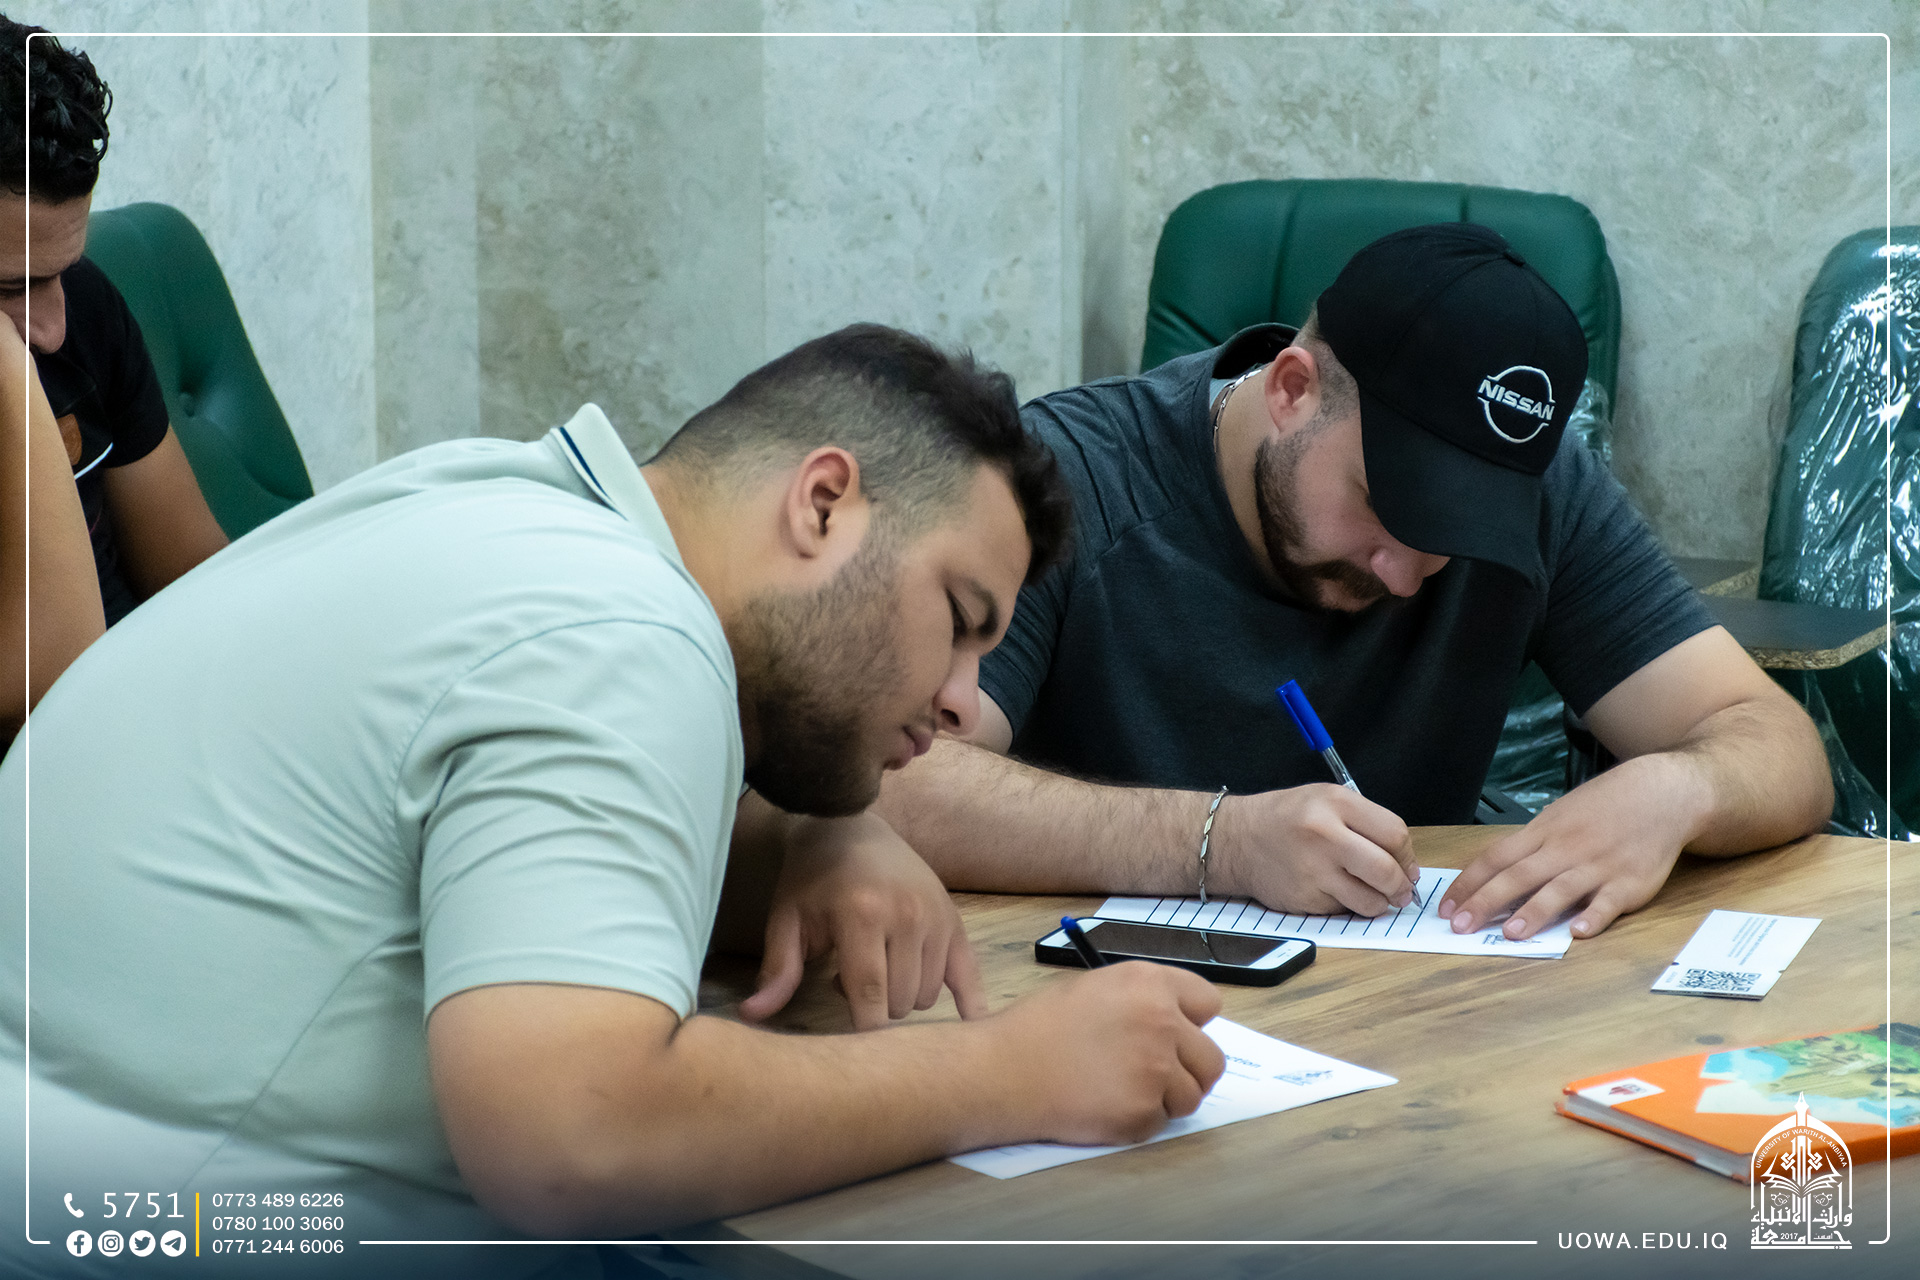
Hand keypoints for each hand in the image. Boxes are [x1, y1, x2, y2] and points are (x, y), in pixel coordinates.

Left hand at [738, 810, 986, 1030]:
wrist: (851, 824)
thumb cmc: (812, 876)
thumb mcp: (787, 918)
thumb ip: (779, 969)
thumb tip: (751, 1016)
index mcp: (863, 915)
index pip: (870, 995)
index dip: (862, 1034)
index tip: (850, 1058)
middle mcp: (908, 916)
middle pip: (899, 1002)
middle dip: (873, 1008)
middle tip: (848, 978)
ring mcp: (937, 918)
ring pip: (926, 996)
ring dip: (901, 998)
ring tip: (877, 968)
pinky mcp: (955, 920)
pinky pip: (970, 976)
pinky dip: (969, 1005)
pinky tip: (968, 1029)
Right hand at [990, 961, 1224, 1146]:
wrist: (1002, 1070)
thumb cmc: (1039, 1028)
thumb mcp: (1095, 988)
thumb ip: (1143, 1000)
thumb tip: (1176, 1024)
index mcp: (1149, 983)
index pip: (1209, 1004)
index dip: (1192, 1022)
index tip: (1177, 1035)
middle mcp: (1162, 1022)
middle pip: (1212, 1059)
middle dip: (1189, 1069)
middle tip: (1158, 1075)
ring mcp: (1156, 1070)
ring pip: (1192, 1096)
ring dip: (1167, 1099)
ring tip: (1123, 1090)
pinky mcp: (1144, 1112)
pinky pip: (1161, 1123)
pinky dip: (1139, 1121)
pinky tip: (1105, 1106)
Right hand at [1212, 785, 1418, 914]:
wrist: (1236, 840)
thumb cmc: (1286, 818)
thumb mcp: (1326, 799)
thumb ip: (1365, 822)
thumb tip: (1404, 863)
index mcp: (1335, 803)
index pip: (1394, 834)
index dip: (1407, 855)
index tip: (1405, 865)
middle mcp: (1324, 835)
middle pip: (1386, 870)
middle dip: (1401, 887)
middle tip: (1401, 891)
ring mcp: (1313, 870)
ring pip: (1369, 900)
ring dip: (1380, 903)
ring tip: (1374, 896)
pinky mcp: (1304, 898)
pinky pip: (1343, 911)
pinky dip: (1348, 907)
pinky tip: (1336, 893)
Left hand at [1441, 753, 1703, 939]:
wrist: (1662, 792)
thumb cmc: (1605, 807)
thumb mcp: (1559, 816)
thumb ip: (1531, 845)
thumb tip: (1493, 873)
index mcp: (1543, 833)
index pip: (1495, 858)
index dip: (1469, 883)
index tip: (1445, 908)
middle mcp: (1565, 849)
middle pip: (1518, 876)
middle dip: (1486, 902)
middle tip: (1459, 927)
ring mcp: (1598, 866)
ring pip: (1559, 890)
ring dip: (1534, 912)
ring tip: (1510, 934)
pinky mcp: (1630, 883)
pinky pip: (1609, 902)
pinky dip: (1594, 916)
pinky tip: (1579, 933)